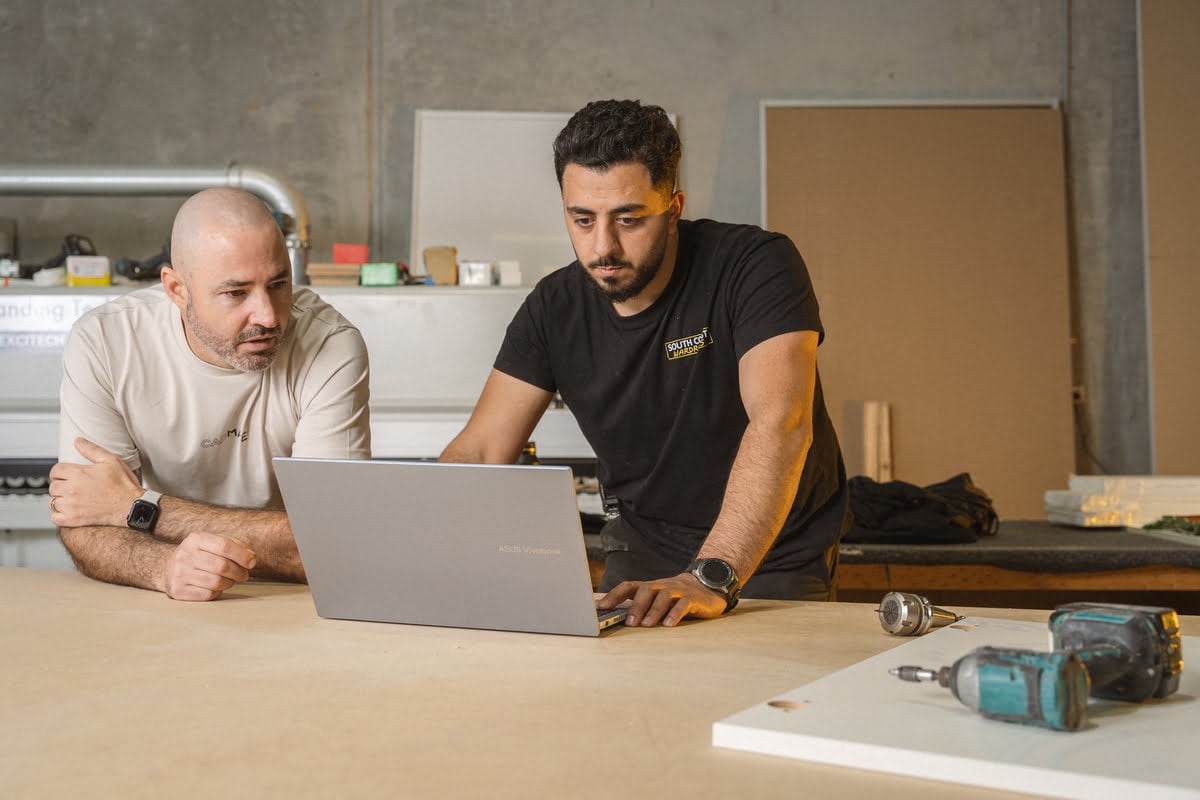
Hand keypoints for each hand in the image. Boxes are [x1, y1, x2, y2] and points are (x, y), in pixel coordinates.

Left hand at [48, 438, 145, 528]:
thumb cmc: (124, 485)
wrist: (131, 507)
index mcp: (78, 474)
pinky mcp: (73, 519)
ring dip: (60, 500)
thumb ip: (92, 450)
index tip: (67, 475)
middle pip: (53, 486)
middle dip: (61, 485)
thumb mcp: (111, 461)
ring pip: (52, 501)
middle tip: (73, 487)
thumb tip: (77, 441)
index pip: (55, 470)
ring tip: (72, 499)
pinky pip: (55, 517)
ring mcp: (71, 506)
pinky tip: (69, 511)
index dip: (61, 472)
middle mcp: (71, 489)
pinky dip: (59, 514)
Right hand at [162, 533, 256, 600]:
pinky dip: (217, 592)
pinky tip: (215, 587)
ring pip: (216, 582)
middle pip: (222, 566)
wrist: (167, 568)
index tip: (252, 562)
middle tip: (244, 575)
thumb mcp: (212, 543)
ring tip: (230, 580)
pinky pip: (208, 594)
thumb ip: (234, 545)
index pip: (224, 545)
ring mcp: (179, 573)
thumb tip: (251, 557)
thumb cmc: (198, 555)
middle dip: (239, 572)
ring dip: (230, 583)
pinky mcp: (178, 590)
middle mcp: (185, 555)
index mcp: (195, 539)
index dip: (242, 555)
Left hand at [597, 573, 726, 626]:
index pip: (629, 586)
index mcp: (651, 587)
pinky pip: (683, 605)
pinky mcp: (693, 599)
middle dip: (636, 606)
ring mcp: (678, 591)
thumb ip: (639, 605)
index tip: (602, 607)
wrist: (708, 586)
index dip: (614, 595)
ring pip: (664, 597)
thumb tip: (613, 616)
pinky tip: (669, 625)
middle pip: (646, 590)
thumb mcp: (657, 598)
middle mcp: (662, 586)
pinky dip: (675, 614)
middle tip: (629, 623)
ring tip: (647, 625)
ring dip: (653, 611)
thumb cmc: (676, 596)